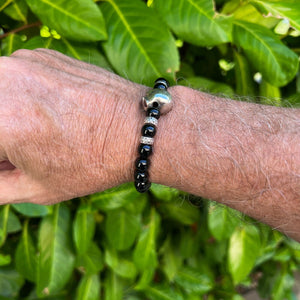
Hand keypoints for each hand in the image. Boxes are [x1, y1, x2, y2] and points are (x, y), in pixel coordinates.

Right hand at [0, 49, 144, 204]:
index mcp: (1, 119)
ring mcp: (23, 61)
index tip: (9, 163)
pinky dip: (14, 95)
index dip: (1, 159)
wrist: (139, 128)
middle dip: (1, 138)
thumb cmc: (94, 162)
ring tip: (28, 134)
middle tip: (15, 152)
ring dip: (4, 117)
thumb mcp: (35, 188)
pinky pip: (10, 76)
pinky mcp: (40, 54)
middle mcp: (6, 80)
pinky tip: (42, 112)